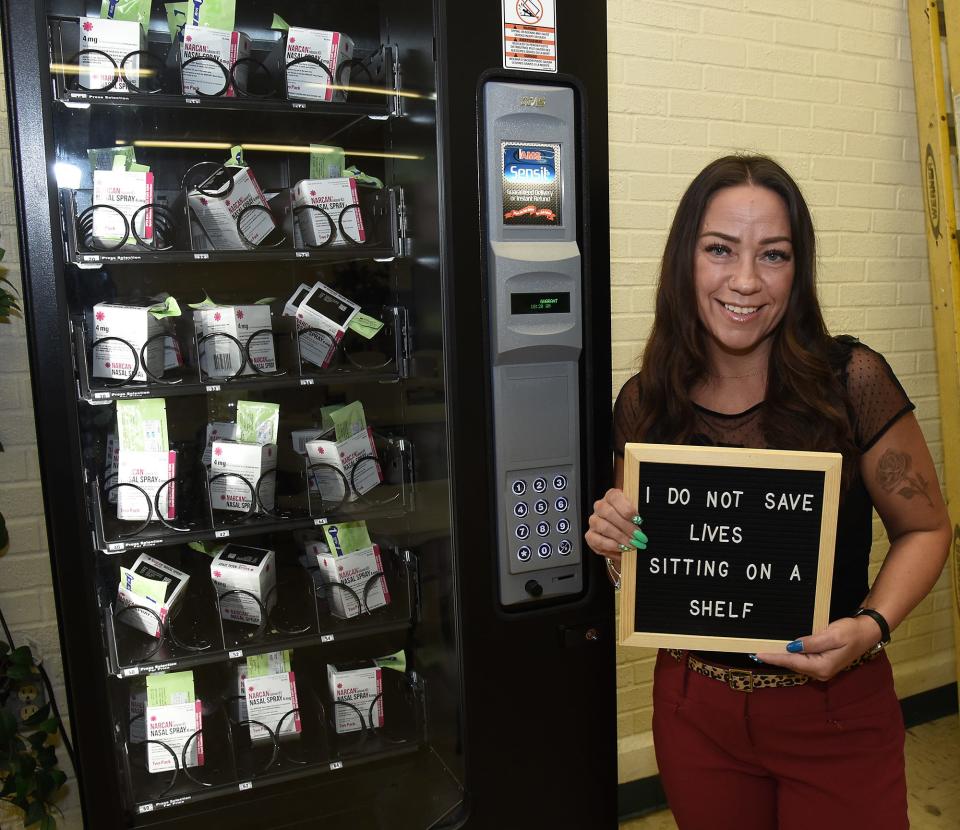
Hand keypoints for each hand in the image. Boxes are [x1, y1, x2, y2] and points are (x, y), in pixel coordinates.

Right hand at [584, 488, 645, 564]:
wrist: (625, 539)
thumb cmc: (632, 524)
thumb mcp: (637, 516)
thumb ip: (639, 515)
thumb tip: (647, 518)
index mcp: (612, 496)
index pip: (615, 497)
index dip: (627, 509)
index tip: (639, 520)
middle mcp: (600, 507)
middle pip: (608, 512)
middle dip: (626, 526)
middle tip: (639, 536)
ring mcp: (594, 521)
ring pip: (602, 526)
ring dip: (620, 537)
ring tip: (633, 544)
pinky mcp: (590, 535)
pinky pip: (597, 540)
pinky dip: (611, 546)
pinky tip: (622, 548)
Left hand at [754, 615, 882, 680]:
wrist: (867, 632)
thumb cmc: (851, 632)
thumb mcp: (832, 634)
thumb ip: (812, 642)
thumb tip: (792, 646)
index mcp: (822, 666)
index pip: (791, 661)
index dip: (773, 657)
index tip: (757, 654)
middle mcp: (820, 672)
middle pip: (791, 664)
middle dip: (774, 658)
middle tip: (754, 651)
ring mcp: (821, 669)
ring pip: (795, 663)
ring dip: (780, 657)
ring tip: (762, 651)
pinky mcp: (821, 663)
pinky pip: (801, 661)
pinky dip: (789, 656)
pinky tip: (780, 650)